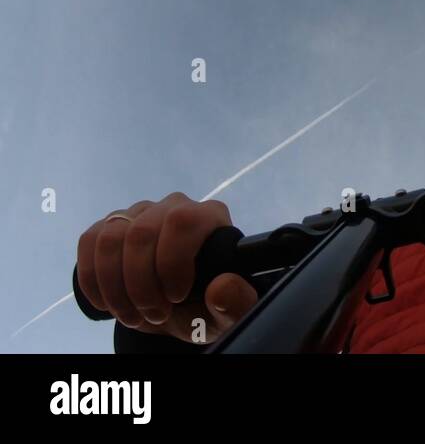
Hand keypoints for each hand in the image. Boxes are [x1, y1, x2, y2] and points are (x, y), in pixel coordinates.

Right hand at [76, 193, 257, 342]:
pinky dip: (93, 279)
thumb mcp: (227, 314)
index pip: (184, 221)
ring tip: (134, 315)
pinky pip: (89, 241)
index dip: (172, 262)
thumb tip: (222, 286)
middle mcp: (174, 206)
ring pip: (111, 238)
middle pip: (142, 233)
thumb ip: (237, 303)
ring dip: (115, 287)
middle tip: (154, 315)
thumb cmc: (206, 307)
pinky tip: (108, 303)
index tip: (176, 297)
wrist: (175, 308)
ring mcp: (140, 212)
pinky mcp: (111, 226)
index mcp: (210, 217)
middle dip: (141, 284)